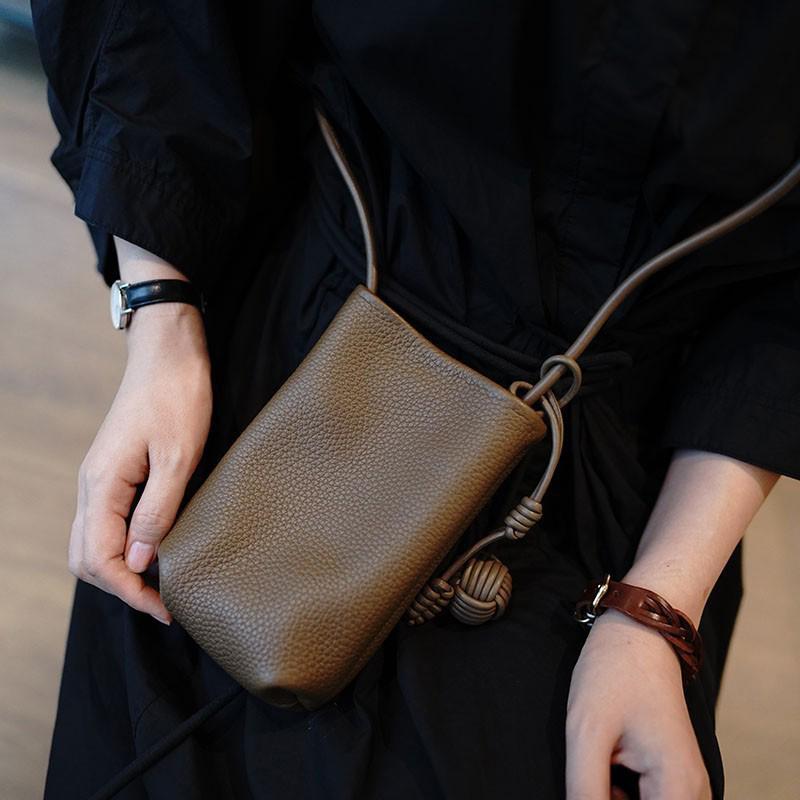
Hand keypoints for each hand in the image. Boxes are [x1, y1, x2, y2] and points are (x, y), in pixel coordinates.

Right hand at [69, 300, 211, 623]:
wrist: (169, 355)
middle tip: (164, 601)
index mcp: (102, 485)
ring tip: (162, 584)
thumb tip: (142, 560)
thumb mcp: (178, 456)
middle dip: (121, 586)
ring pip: (93, 541)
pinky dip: (126, 546)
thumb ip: (158, 509)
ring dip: (122, 569)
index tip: (165, 607)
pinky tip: (156, 549)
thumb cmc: (177, 397)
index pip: (98, 557)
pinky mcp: (117, 472)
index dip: (130, 590)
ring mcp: (102, 479)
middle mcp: (93, 486)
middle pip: (86, 557)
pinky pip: (108, 522)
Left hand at [565, 608, 711, 799]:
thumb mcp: (587, 734)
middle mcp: (693, 796)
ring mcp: (685, 787)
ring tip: (597, 758)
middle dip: (604, 798)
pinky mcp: (672, 777)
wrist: (641, 629)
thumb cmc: (614, 672)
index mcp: (678, 791)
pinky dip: (616, 792)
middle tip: (591, 764)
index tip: (586, 785)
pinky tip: (604, 763)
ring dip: (610, 796)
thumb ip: (586, 793)